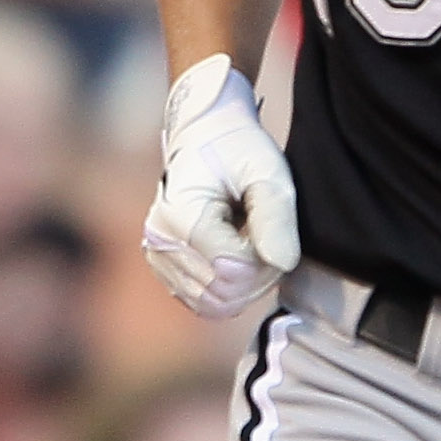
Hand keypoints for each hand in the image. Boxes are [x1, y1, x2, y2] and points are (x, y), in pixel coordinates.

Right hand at [143, 54, 299, 319]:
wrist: (204, 136)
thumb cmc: (237, 149)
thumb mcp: (268, 171)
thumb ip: (276, 216)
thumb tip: (283, 262)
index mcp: (181, 216)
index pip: (235, 272)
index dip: (266, 259)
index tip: (270, 227)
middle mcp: (160, 241)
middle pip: (225, 294)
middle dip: (258, 274)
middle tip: (267, 235)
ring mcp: (158, 257)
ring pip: (215, 304)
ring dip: (246, 284)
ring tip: (251, 241)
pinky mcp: (163, 268)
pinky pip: (204, 301)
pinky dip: (228, 287)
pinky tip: (236, 254)